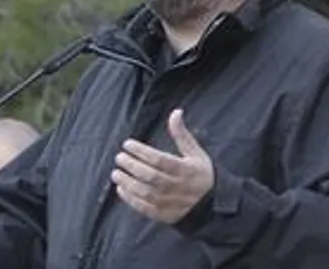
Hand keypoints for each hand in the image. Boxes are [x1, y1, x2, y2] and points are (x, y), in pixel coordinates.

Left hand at [113, 108, 215, 223]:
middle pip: (150, 176)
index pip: (159, 159)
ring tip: (116, 173)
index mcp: (186, 169)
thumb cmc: (201, 174)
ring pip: (145, 192)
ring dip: (128, 182)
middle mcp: (178, 186)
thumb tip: (176, 112)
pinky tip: (121, 189)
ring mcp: (171, 202)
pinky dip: (131, 199)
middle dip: (131, 166)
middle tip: (119, 158)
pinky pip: (144, 208)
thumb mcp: (196, 153)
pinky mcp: (164, 215)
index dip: (141, 151)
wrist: (212, 204)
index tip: (127, 144)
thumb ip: (182, 134)